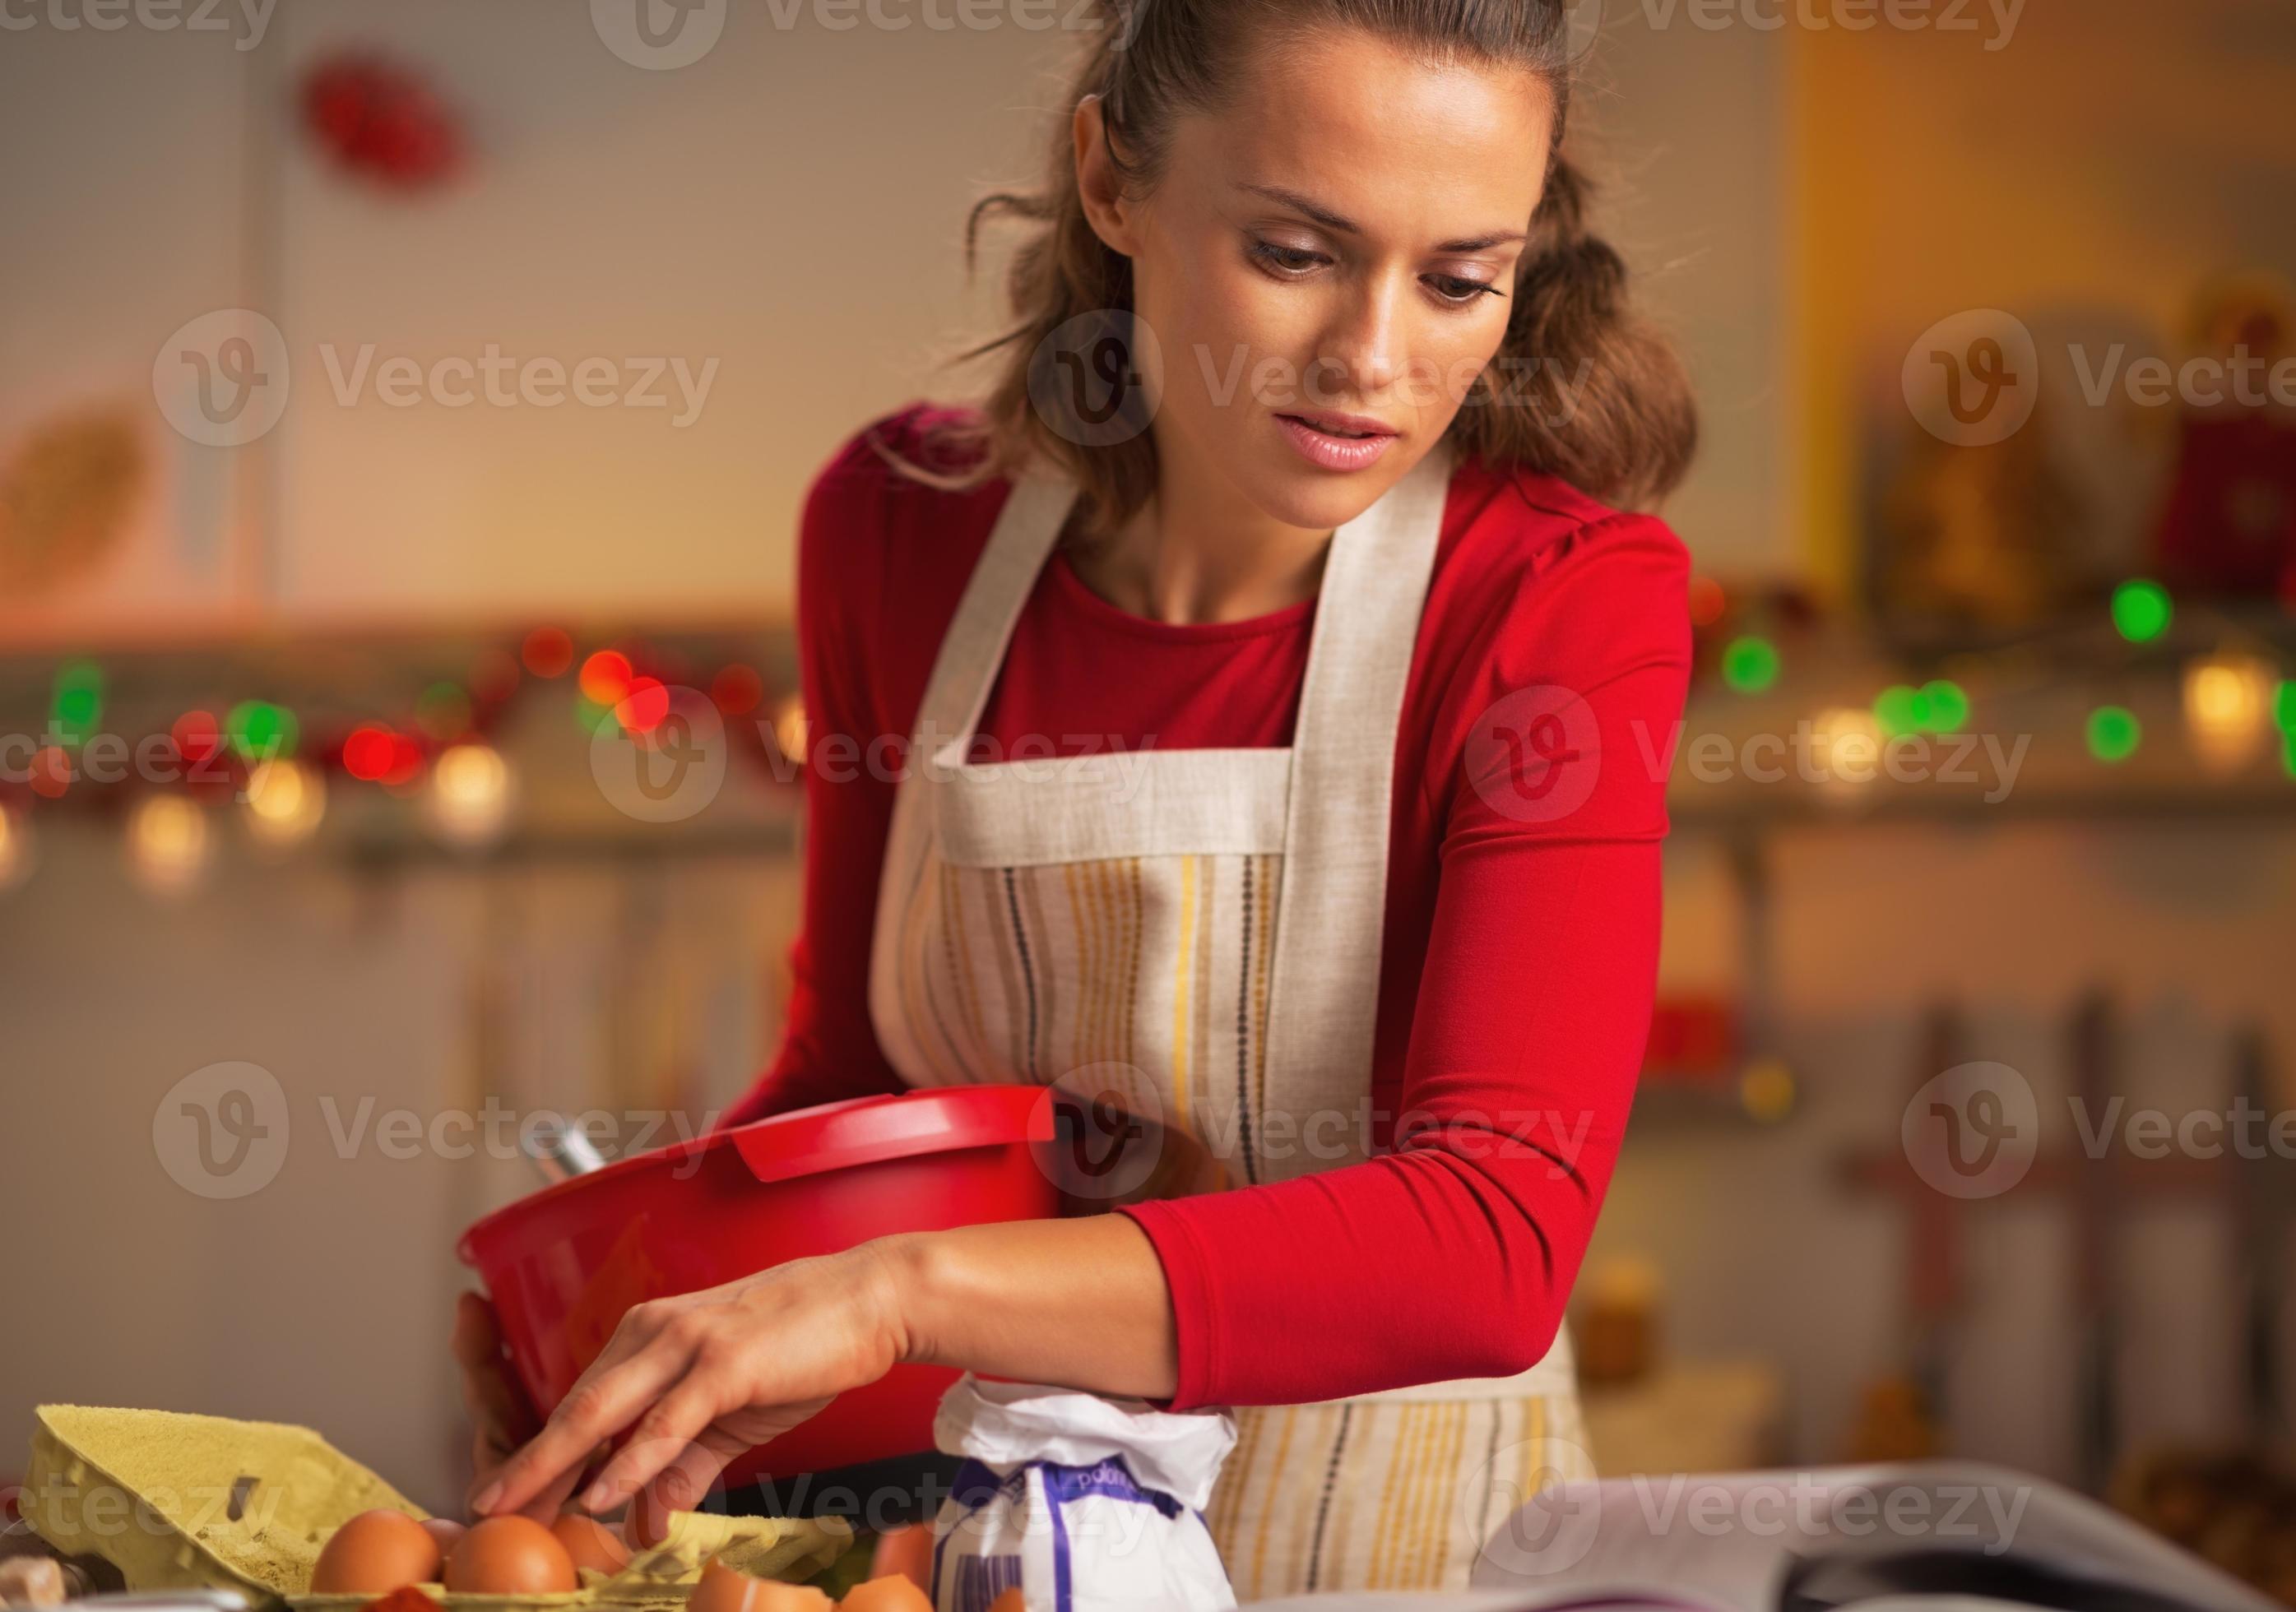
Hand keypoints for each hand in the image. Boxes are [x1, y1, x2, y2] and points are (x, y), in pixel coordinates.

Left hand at [469, 1244, 907, 1537]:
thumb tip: (649, 1523)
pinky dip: (629, 1462)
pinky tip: (603, 1495)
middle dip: (526, 1466)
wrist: (871, 1298)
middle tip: (483, 1512)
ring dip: (554, 1465)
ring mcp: (688, 1344)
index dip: (542, 1458)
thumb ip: (686, 1467)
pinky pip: (665, 1422)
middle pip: (574, 1408)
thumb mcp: (734, 1416)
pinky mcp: (724, 1362)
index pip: (583, 1405)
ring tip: (516, 1508)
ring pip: (603, 1411)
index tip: (510, 1503)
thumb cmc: (807, 1344)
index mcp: (652, 1336)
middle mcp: (656, 1332)